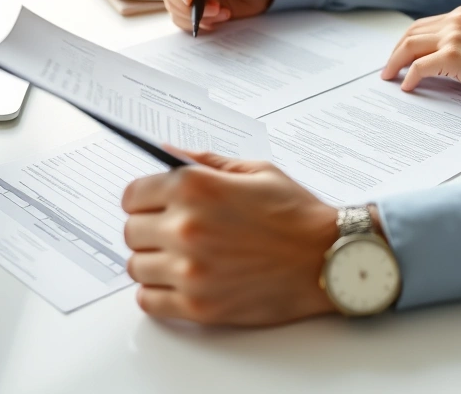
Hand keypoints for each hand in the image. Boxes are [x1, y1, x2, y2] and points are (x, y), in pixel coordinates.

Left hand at [122, 150, 337, 325]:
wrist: (329, 259)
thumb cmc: (297, 215)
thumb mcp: (255, 171)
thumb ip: (205, 161)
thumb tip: (167, 152)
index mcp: (196, 188)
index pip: (132, 195)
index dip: (143, 199)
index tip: (153, 205)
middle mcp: (186, 228)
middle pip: (131, 232)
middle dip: (149, 229)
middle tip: (173, 232)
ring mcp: (190, 270)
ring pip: (137, 267)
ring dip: (153, 262)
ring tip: (181, 258)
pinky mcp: (199, 306)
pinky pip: (148, 301)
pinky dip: (158, 293)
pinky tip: (179, 283)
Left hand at [381, 5, 460, 99]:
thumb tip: (442, 54)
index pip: (423, 25)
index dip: (407, 41)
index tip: (399, 54)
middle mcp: (455, 21)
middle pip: (412, 33)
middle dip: (395, 51)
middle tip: (388, 68)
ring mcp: (453, 37)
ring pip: (410, 47)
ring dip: (395, 63)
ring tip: (390, 77)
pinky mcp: (452, 55)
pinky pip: (419, 66)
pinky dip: (409, 77)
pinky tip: (406, 86)